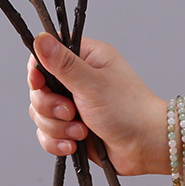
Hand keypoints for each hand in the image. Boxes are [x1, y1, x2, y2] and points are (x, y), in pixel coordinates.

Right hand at [28, 32, 166, 175]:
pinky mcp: (71, 127)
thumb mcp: (92, 84)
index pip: (47, 53)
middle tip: (70, 112)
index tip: (39, 83)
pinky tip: (74, 144)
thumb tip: (40, 38)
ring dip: (57, 127)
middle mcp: (77, 78)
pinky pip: (47, 133)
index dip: (37, 69)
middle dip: (49, 106)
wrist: (147, 148)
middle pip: (39, 87)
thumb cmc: (129, 111)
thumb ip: (63, 64)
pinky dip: (57, 141)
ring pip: (41, 112)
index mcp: (85, 58)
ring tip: (81, 131)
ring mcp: (73, 103)